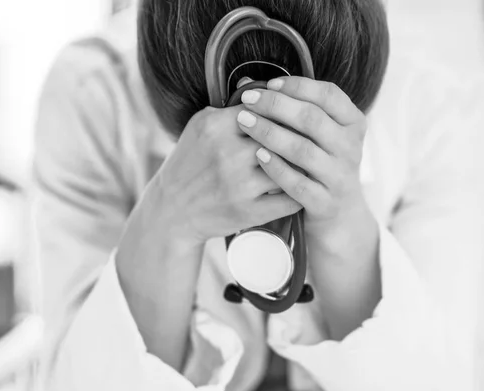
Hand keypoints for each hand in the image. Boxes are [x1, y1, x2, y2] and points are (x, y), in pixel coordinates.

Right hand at [136, 104, 301, 249]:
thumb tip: (257, 85)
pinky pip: (288, 199)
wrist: (172, 211)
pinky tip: (301, 186)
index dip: (284, 111)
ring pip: (288, 166)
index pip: (266, 108)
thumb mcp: (200, 128)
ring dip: (301, 164)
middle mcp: (228, 154)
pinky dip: (299, 192)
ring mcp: (239, 185)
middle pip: (281, 135)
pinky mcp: (248, 212)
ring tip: (309, 161)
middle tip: (312, 137)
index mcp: (216, 127)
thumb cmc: (189, 166)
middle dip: (298, 136)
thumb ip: (228, 108)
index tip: (294, 115)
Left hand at [236, 77, 370, 244]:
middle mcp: (350, 149)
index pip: (328, 95)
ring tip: (245, 122)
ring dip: (270, 133)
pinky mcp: (325, 202)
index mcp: (353, 124)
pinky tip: (258, 156)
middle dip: (276, 106)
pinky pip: (298, 184)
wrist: (339, 213)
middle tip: (248, 99)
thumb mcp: (320, 136)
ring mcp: (339, 177)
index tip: (268, 84)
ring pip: (303, 150)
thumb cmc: (320, 165)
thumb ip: (294, 110)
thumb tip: (247, 85)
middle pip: (312, 119)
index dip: (297, 86)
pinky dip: (277, 168)